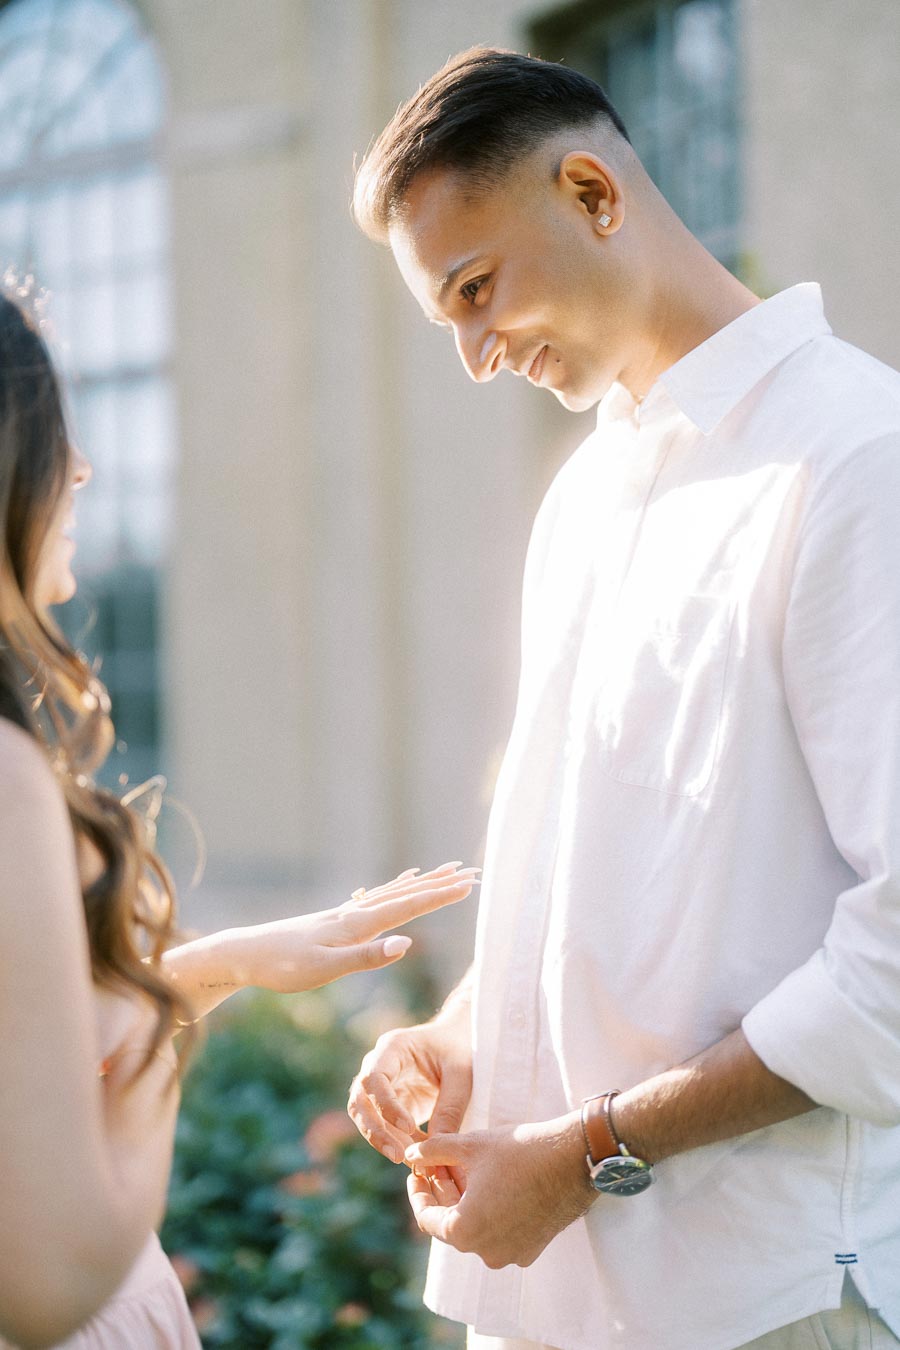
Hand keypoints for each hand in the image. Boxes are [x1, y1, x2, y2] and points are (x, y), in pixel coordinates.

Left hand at [246, 862, 476, 990]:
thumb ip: (365, 958)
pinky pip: (378, 898)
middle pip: (406, 894)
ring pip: (394, 893)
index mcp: (357, 925)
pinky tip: (401, 883)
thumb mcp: (324, 969)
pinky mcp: (337, 920)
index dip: (439, 896)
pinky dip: (397, 888)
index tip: (469, 884)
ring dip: (424, 883)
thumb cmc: (282, 967)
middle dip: (441, 884)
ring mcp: (346, 914)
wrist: (244, 954)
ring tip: (447, 871)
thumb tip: (407, 944)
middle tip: (473, 872)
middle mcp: (355, 913)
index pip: (407, 907)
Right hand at [348, 990, 472, 1163]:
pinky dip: (396, 1142)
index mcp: (393, 1047)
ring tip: (409, 1160)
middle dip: (375, 1131)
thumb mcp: (461, 1074)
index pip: (374, 1078)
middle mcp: (378, 1065)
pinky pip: (383, 1126)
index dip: (385, 1105)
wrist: (458, 1040)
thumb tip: (435, 1150)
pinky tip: (416, 1156)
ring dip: (382, 1140)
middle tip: (399, 1156)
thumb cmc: (459, 1048)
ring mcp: (380, 1085)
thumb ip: (449, 1109)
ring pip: (364, 1117)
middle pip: (360, 1100)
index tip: (409, 1127)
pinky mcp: (388, 1103)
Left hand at [404, 1113, 594, 1268]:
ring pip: (476, 1228)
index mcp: (464, 1232)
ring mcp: (510, 1254)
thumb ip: (433, 1151)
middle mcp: (485, 1252)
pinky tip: (492, 1184)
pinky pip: (500, 1233)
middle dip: (443, 1191)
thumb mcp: (470, 1145)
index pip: (427, 1218)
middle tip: (440, 1163)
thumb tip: (411, 1155)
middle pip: (451, 1223)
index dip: (419, 1191)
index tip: (417, 1172)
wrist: (574, 1160)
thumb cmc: (520, 1152)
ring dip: (466, 1201)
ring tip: (466, 1168)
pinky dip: (490, 1212)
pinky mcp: (531, 1249)